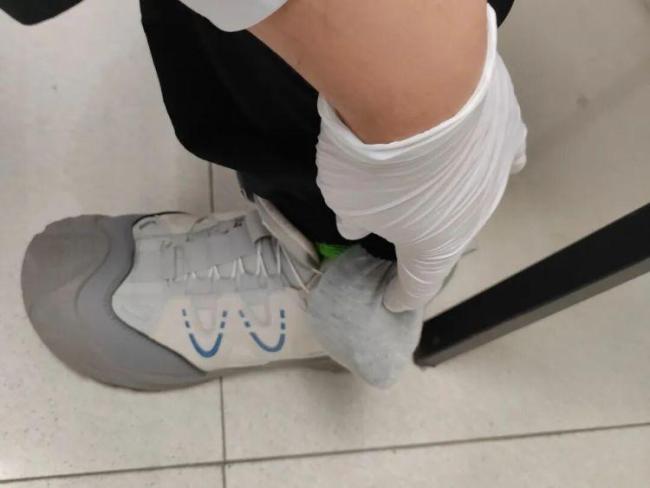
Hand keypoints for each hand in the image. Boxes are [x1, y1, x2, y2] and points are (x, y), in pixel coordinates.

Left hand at [315, 53, 526, 311]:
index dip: (402, 296)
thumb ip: (354, 218)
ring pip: (473, 193)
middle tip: (403, 224)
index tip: (391, 301)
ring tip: (434, 184)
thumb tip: (357, 226)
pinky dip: (488, 157)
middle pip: (447, 235)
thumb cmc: (375, 162)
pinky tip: (481, 151)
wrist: (420, 87)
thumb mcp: (346, 199)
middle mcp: (474, 217)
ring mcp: (496, 173)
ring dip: (451, 193)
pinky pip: (502, 153)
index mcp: (435, 247)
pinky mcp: (508, 129)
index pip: (418, 284)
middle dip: (424, 237)